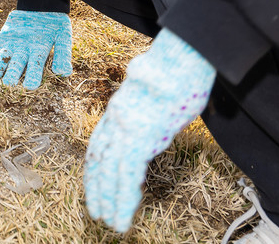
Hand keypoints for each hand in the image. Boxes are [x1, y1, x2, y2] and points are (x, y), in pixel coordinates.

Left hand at [0, 10, 72, 88]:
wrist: (41, 6)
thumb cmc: (55, 23)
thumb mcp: (63, 35)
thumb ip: (63, 53)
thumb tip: (62, 72)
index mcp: (39, 56)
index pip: (36, 71)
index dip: (33, 79)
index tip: (30, 85)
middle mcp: (24, 55)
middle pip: (16, 70)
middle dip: (12, 76)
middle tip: (9, 82)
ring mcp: (11, 48)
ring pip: (2, 63)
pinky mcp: (1, 41)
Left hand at [84, 29, 215, 232]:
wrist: (182, 55)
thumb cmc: (176, 68)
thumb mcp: (155, 85)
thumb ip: (145, 94)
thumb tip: (142, 81)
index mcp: (119, 109)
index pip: (100, 144)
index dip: (96, 168)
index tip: (95, 185)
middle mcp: (117, 119)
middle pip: (99, 160)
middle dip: (97, 188)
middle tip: (97, 212)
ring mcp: (127, 128)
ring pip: (110, 173)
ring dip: (109, 201)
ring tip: (110, 223)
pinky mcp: (141, 136)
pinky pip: (128, 175)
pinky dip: (124, 198)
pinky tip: (123, 215)